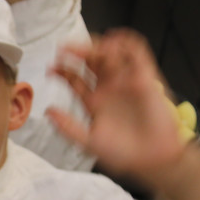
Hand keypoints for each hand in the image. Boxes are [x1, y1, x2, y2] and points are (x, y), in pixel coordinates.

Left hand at [48, 30, 185, 185]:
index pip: (73, 78)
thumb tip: (47, 111)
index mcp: (93, 101)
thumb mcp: (88, 141)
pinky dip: (126, 42)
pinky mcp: (145, 77)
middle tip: (63, 50)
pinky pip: (137, 53)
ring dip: (97, 46)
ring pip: (109, 54)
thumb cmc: (122, 153)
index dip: (61, 70)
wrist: (152, 159)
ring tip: (85, 48)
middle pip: (89, 62)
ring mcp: (125, 81)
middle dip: (76, 53)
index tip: (51, 68)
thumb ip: (68, 126)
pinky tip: (113, 41)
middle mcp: (108, 88)